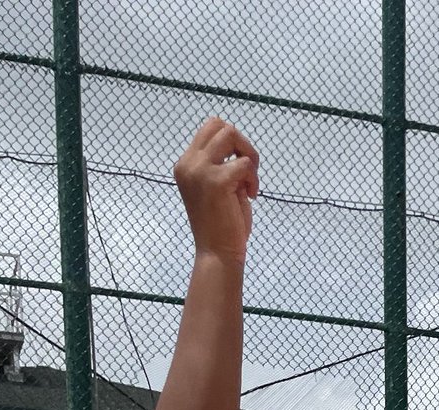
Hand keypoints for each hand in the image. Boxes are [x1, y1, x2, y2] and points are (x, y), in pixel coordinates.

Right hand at [173, 118, 259, 262]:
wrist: (217, 255)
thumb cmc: (221, 227)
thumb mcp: (216, 188)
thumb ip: (221, 165)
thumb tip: (237, 145)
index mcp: (185, 164)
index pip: (209, 130)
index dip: (231, 144)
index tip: (239, 170)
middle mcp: (188, 163)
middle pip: (219, 125)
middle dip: (241, 144)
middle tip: (248, 172)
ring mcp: (200, 170)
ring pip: (231, 134)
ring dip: (249, 156)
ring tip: (249, 183)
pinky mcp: (216, 181)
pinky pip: (245, 163)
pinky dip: (253, 178)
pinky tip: (251, 196)